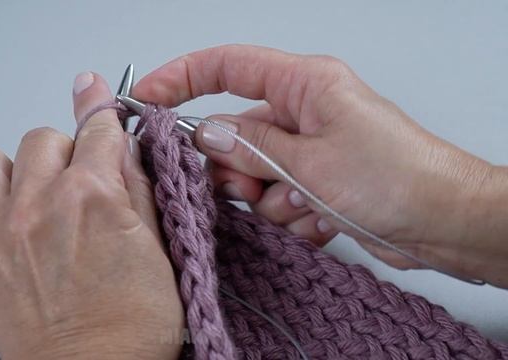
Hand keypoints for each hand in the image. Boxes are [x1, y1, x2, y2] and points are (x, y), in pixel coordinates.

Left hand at [0, 73, 182, 358]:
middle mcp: (43, 202)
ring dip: (23, 166)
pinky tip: (16, 216)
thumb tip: (127, 147)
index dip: (103, 109)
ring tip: (39, 193)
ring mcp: (2, 226)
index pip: (98, 129)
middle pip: (48, 138)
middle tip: (82, 181)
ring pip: (0, 156)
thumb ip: (140, 188)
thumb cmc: (133, 325)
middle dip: (70, 152)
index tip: (98, 95)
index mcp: (96, 197)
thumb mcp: (160, 250)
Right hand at [133, 44, 507, 287]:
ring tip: (305, 205)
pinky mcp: (316, 182)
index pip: (226, 66)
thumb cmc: (398, 177)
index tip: (147, 97)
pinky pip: (277, 198)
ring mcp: (309, 149)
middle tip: (250, 187)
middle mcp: (304, 112)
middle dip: (237, 168)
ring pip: (254, 173)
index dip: (181, 77)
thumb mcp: (310, 161)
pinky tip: (322, 218)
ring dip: (271, 199)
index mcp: (304, 85)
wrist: (444, 221)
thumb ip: (250, 146)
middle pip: (236, 132)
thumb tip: (205, 133)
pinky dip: (291, 215)